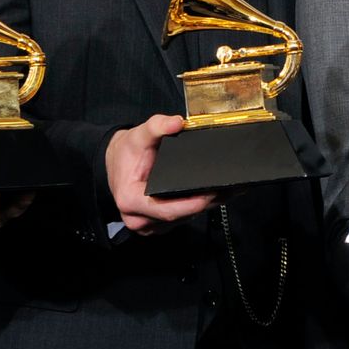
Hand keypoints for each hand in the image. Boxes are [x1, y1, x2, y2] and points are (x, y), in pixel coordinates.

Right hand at [106, 114, 216, 234]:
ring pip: (184, 219)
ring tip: (228, 189)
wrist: (117, 163)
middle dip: (206, 203)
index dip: (192, 204)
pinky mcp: (159, 225)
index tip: (212, 192)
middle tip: (231, 188)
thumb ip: (157, 126)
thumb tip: (177, 122)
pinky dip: (198, 207)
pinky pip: (182, 218)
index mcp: (131, 200)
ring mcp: (150, 225)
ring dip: (206, 206)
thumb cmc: (127, 153)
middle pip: (180, 216)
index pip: (167, 210)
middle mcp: (139, 219)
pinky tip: (214, 194)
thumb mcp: (139, 135)